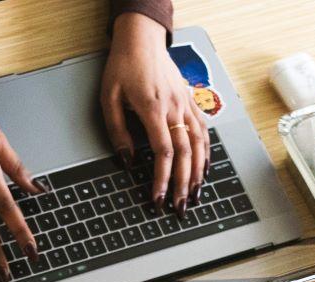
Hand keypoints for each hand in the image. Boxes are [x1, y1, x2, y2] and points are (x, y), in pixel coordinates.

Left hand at [101, 13, 209, 214]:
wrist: (142, 40)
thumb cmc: (123, 67)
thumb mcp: (108, 99)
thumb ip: (117, 132)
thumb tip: (126, 161)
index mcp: (153, 109)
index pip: (163, 152)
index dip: (162, 179)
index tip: (158, 198)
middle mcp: (175, 108)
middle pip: (185, 154)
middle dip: (184, 184)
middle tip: (180, 208)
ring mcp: (186, 105)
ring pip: (199, 144)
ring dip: (199, 173)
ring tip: (195, 195)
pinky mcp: (190, 102)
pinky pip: (203, 131)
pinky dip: (206, 153)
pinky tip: (205, 168)